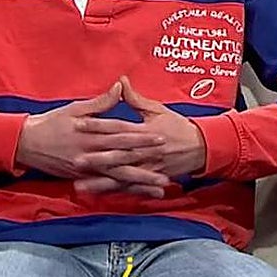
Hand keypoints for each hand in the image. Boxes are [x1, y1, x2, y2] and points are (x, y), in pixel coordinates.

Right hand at [14, 81, 170, 195]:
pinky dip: (123, 190)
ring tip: (160, 185)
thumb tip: (119, 86)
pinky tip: (138, 193)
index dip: (140, 135)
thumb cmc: (51, 123)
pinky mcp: (81, 177)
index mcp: (89, 130)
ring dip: (140, 180)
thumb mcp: (74, 108)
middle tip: (167, 162)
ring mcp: (86, 166)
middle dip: (146, 159)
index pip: (119, 132)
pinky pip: (106, 185)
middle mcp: (89, 150)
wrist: (25, 143)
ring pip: (117, 175)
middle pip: (122, 155)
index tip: (159, 136)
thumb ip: (100, 102)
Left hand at [72, 76, 206, 195]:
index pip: (117, 127)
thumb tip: (120, 81)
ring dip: (101, 181)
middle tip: (75, 160)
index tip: (78, 124)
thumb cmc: (177, 126)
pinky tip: (100, 195)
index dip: (97, 125)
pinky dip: (116, 193)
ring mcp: (148, 167)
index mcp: (144, 131)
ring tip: (81, 185)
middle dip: (96, 159)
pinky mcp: (151, 179)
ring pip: (121, 176)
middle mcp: (145, 151)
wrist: (202, 147)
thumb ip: (135, 98)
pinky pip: (132, 188)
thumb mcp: (157, 109)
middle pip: (117, 155)